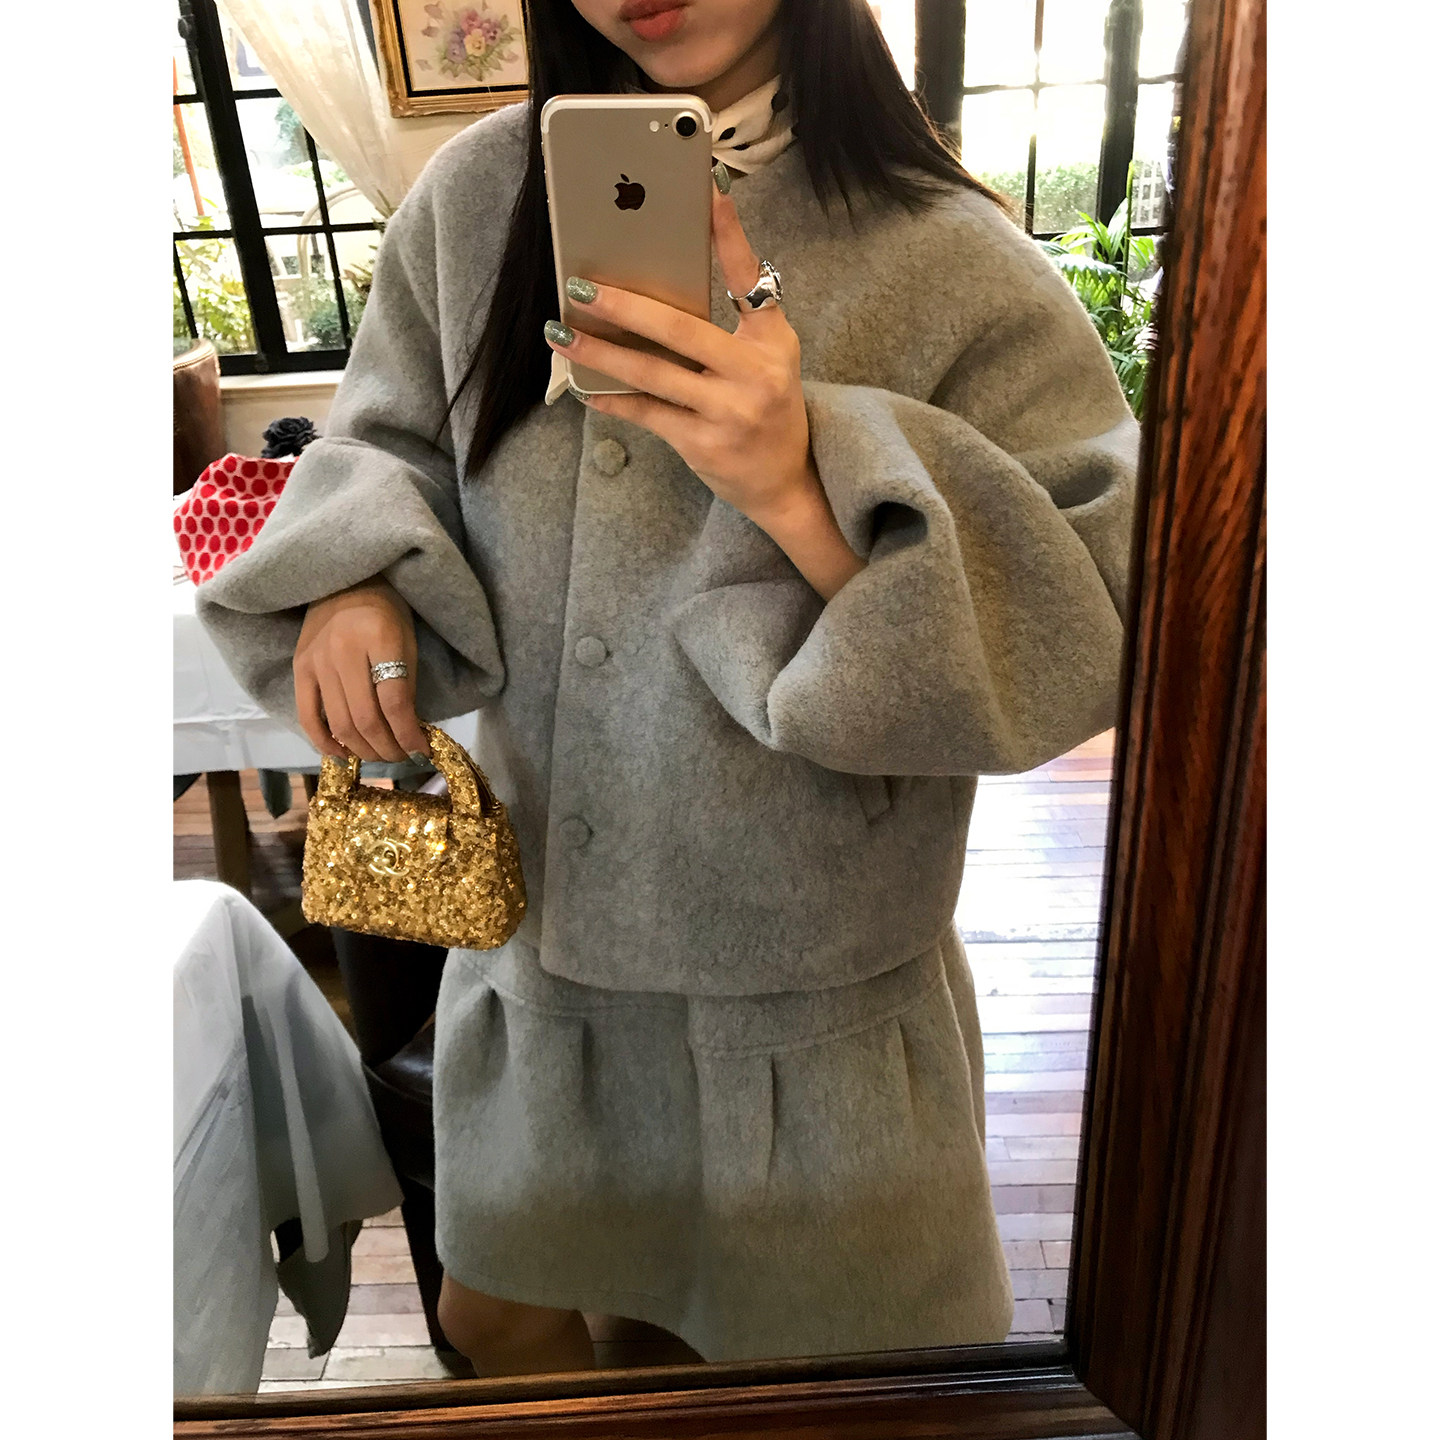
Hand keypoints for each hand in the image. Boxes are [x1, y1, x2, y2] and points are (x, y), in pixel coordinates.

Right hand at [293, 577, 429, 762]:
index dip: (409, 735)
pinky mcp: (298, 668)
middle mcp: (344, 651)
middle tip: (403, 758)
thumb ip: (407, 685)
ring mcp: (317, 661)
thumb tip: (409, 733)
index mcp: (380, 639)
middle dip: (388, 748)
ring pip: (339, 724)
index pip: (395, 702)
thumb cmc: (386, 611)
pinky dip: (324, 742)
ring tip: (381, 757)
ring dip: (363, 750)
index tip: (422, 751)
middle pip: (365, 719)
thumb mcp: (407, 641)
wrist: (345, 581)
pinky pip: (307, 715)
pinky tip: (343, 756)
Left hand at [545, 182, 819, 532]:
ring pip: (653, 374)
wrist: (786, 483)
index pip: (749, 278)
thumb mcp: (769, 356)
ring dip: (602, 352)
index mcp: (773, 340)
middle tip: (580, 285)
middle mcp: (755, 373)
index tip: (707, 190)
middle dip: (625, 305)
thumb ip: (735, 318)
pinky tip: (585, 388)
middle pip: (681, 331)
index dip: (729, 234)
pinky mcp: (703, 444)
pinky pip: (648, 414)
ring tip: (562, 334)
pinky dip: (614, 400)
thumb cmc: (768, 408)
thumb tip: (670, 276)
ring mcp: (728, 412)